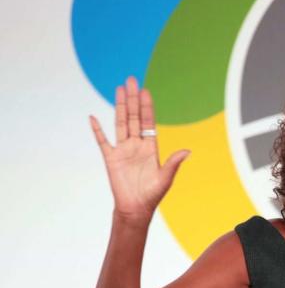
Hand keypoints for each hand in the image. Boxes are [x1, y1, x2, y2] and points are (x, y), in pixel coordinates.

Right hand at [89, 76, 189, 222]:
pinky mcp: (110, 158)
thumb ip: (174, 163)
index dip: (147, 107)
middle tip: (131, 80)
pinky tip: (93, 117)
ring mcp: (122, 150)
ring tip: (119, 89)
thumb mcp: (165, 178)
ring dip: (119, 106)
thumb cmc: (152, 195)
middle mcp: (136, 145)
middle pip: (134, 117)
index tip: (145, 91)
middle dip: (133, 99)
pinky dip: (97, 130)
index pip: (148, 122)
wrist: (136, 208)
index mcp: (151, 147)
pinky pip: (102, 141)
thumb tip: (187, 151)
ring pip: (120, 123)